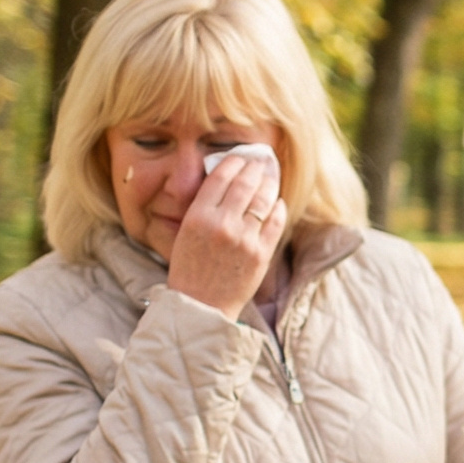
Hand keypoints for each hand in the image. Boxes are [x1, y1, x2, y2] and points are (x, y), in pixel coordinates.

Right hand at [167, 156, 285, 317]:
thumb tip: (225, 183)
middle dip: (255, 168)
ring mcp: (244, 239)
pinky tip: (277, 202)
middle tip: (260, 161)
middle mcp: (222, 225)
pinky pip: (275, 222)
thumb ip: (203, 210)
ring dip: (269, 184)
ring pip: (263, 200)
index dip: (234, 163)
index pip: (220, 178)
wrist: (201, 305)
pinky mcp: (261, 253)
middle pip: (245, 185)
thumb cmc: (189, 269)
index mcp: (197, 217)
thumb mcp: (185, 234)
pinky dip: (278, 208)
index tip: (240, 157)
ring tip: (270, 177)